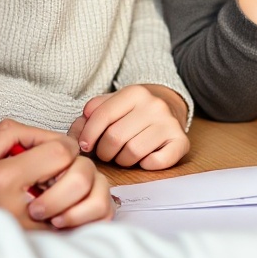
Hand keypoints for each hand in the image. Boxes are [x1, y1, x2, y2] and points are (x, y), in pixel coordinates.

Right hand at [0, 119, 111, 230]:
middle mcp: (24, 206)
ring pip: (91, 204)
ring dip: (82, 198)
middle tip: (55, 180)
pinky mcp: (43, 252)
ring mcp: (38, 233)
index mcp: (4, 178)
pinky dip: (83, 222)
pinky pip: (83, 232)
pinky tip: (63, 219)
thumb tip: (29, 130)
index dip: (63, 147)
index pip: (61, 149)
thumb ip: (1, 143)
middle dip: (75, 172)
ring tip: (58, 202)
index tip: (51, 154)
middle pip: (82, 174)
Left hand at [70, 84, 191, 169]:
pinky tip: (145, 158)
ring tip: (124, 154)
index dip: (87, 136)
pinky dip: (146, 165)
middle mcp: (155, 105)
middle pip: (115, 138)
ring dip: (122, 160)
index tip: (85, 146)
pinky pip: (156, 162)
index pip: (102, 116)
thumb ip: (90, 116)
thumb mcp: (112, 104)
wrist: (170, 105)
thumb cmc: (133, 111)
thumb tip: (75, 135)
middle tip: (106, 152)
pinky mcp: (181, 142)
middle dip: (104, 152)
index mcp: (135, 92)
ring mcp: (169, 123)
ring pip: (132, 153)